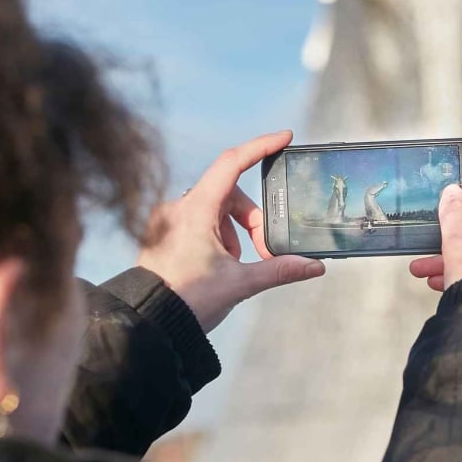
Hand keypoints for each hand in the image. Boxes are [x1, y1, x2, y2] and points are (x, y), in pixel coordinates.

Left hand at [135, 130, 324, 331]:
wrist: (148, 323)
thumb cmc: (187, 300)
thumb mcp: (240, 283)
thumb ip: (279, 270)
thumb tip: (314, 266)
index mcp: (196, 209)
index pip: (232, 163)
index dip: (261, 147)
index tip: (284, 138)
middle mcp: (179, 207)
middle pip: (229, 194)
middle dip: (252, 220)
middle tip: (263, 252)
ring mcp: (169, 220)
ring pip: (215, 210)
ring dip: (234, 232)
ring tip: (235, 265)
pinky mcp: (164, 233)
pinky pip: (199, 222)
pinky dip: (217, 237)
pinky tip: (218, 265)